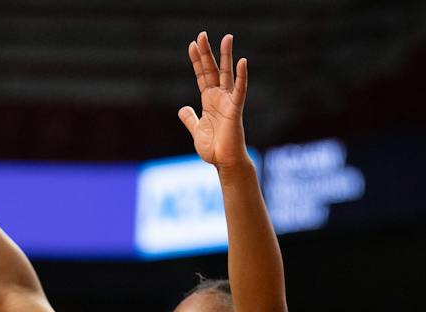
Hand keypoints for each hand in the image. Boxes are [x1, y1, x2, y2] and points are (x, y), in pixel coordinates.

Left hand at [177, 31, 248, 170]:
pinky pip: (239, 91)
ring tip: (227, 37)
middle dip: (207, 53)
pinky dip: (242, 77)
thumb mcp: (196, 131)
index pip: (202, 76)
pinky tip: (242, 62)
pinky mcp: (236, 110)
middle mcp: (219, 98)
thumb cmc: (214, 149)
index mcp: (209, 101)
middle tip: (202, 34)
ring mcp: (228, 102)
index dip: (197, 61)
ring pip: (227, 75)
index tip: (192, 45)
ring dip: (226, 56)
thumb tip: (182, 109)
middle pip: (212, 70)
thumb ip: (190, 119)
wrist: (225, 163)